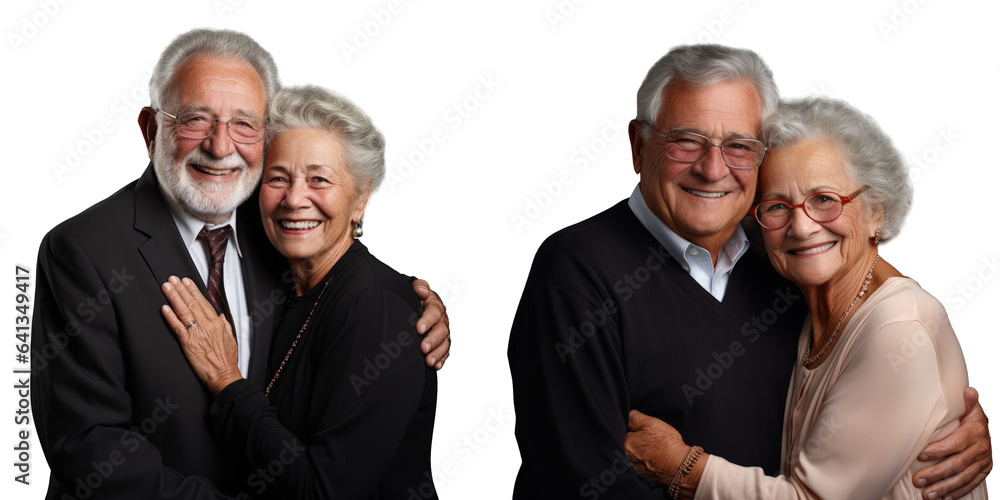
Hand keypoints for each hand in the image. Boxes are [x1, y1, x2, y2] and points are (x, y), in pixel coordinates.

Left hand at [161, 276, 242, 395]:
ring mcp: (196, 333)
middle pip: (192, 303)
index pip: (203, 302)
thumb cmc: (227, 360)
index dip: (194, 291)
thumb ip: (225, 325)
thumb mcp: (231, 339)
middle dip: (181, 290)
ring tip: (167, 287)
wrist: (223, 375)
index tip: (187, 282)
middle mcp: (206, 325)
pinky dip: (170, 316)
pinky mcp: (188, 343)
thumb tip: (220, 316)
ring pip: (183, 311)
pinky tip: (164, 308)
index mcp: (217, 323)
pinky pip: (177, 327)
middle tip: (173, 279)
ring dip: (174, 297)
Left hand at [411, 278, 449, 369]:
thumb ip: (418, 286)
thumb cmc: (413, 298)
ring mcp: (442, 332)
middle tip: (423, 348)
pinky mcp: (441, 343)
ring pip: (444, 343)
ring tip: (428, 361)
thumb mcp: (414, 288)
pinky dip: (441, 359)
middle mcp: (441, 320)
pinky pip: (444, 352)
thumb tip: (422, 291)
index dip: (427, 320)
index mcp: (435, 305)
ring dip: (437, 353)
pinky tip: (435, 366)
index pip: (434, 312)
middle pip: (441, 330)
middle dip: (433, 340)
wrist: (413, 306)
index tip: (418, 329)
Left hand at [624, 409, 689, 486]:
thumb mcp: (652, 422)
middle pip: (634, 446)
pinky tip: (662, 461)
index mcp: (628, 445)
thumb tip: (628, 416)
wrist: (682, 467)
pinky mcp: (648, 479)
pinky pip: (649, 468)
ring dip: (647, 454)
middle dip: (642, 443)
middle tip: (656, 442)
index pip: (629, 433)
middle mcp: (630, 460)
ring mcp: (639, 471)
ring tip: (660, 451)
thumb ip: (636, 417)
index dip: (640, 431)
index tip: (650, 433)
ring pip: (641, 457)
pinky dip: (653, 465)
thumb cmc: (667, 444)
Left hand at [913, 387, 991, 499]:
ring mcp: (984, 461)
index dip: (939, 450)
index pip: (956, 443)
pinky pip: (971, 484)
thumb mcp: (967, 406)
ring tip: (927, 495)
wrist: (983, 424)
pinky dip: (957, 492)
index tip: (920, 456)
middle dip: (937, 474)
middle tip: (918, 481)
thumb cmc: (967, 414)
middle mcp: (982, 448)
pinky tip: (944, 498)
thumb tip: (968, 391)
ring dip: (945, 488)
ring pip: (963, 477)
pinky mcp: (984, 470)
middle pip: (958, 464)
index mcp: (976, 431)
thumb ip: (966, 401)